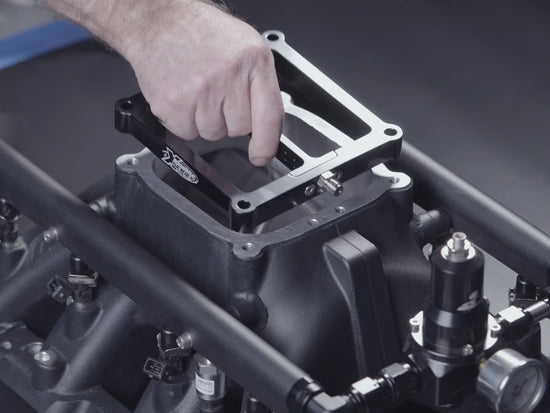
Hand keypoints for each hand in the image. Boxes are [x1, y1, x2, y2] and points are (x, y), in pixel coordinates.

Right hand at [124, 1, 283, 165]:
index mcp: (253, 59)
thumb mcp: (244, 46)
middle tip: (216, 92)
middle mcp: (228, 74)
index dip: (267, 144)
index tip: (262, 155)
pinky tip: (182, 96)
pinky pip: (187, 133)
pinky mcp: (173, 103)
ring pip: (213, 133)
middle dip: (229, 118)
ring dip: (205, 120)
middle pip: (240, 128)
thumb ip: (259, 83)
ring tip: (197, 90)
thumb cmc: (200, 32)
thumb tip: (267, 125)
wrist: (157, 20)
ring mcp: (200, 90)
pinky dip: (183, 121)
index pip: (269, 115)